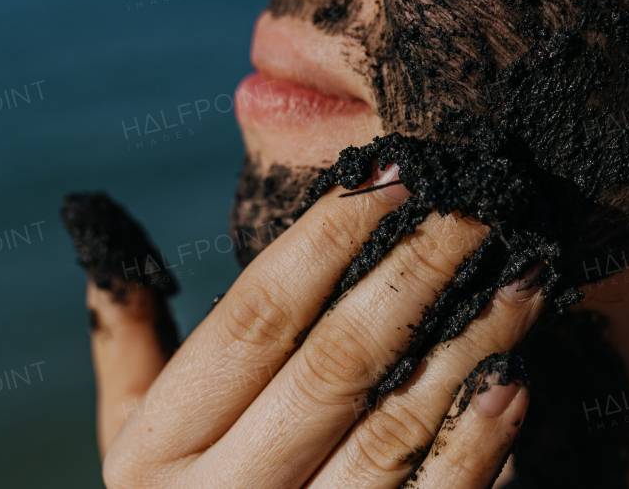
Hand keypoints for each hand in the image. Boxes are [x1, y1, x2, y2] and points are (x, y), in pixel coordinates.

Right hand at [75, 174, 546, 487]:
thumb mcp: (131, 446)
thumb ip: (125, 347)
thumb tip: (108, 240)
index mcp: (157, 453)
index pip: (253, 318)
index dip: (326, 238)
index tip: (391, 175)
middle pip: (333, 362)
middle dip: (414, 271)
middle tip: (478, 205)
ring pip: (396, 427)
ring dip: (466, 343)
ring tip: (520, 276)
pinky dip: (479, 441)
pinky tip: (515, 378)